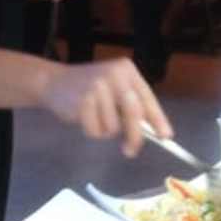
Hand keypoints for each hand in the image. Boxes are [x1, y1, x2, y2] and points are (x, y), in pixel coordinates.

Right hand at [40, 58, 169, 157]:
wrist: (55, 81)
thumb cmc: (88, 88)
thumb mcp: (114, 88)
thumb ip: (131, 105)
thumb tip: (156, 132)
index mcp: (127, 70)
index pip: (146, 98)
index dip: (157, 119)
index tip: (166, 136)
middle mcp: (115, 75)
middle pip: (134, 113)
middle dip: (135, 136)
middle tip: (130, 150)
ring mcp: (98, 88)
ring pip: (113, 127)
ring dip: (105, 130)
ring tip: (94, 117)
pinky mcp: (84, 102)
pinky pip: (96, 131)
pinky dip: (91, 131)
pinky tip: (83, 119)